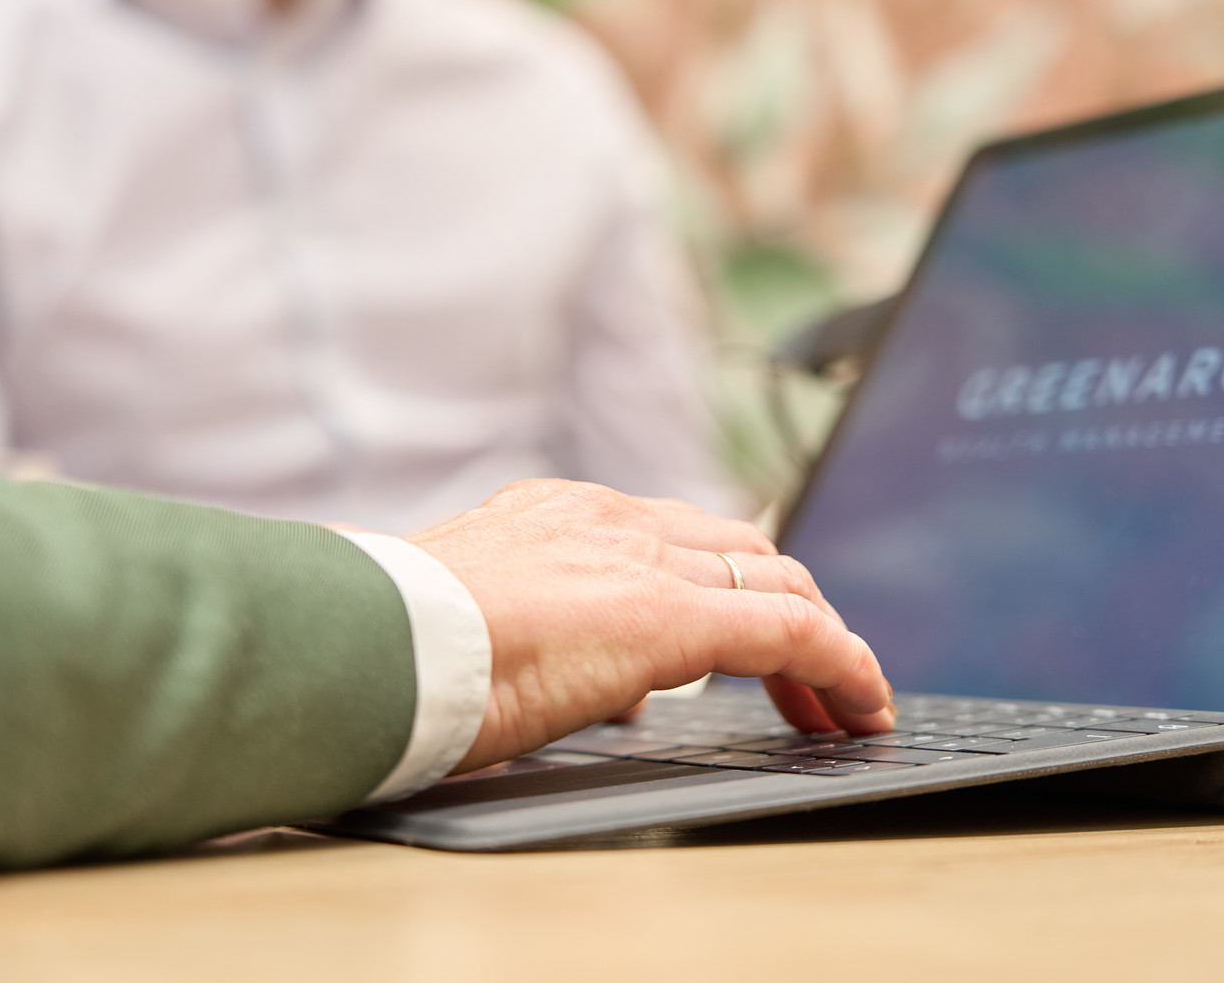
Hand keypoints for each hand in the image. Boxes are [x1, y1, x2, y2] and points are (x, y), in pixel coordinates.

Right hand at [406, 479, 894, 773]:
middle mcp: (609, 519)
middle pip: (743, 550)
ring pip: (778, 582)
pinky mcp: (669, 616)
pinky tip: (859, 709)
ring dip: (821, 642)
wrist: (364, 644)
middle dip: (788, 606)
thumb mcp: (477, 623)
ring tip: (843, 705)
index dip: (729, 586)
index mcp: (559, 515)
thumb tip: (597, 684)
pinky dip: (840, 667)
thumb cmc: (390, 647)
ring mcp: (641, 560)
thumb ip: (543, 634)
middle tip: (806, 677)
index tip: (746, 634)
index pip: (678, 538)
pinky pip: (791, 632)